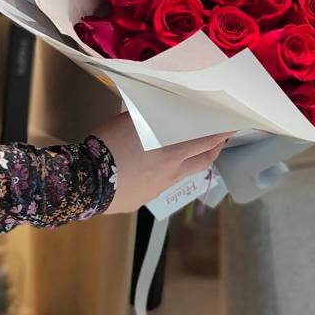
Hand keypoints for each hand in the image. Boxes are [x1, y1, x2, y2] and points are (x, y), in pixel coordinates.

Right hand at [94, 112, 231, 213]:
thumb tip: (157, 115)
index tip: (230, 129)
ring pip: (180, 174)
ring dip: (187, 162)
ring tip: (183, 152)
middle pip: (202, 162)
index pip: (206, 143)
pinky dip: (160, 174)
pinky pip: (157, 185)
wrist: (84, 182)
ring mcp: (157, 189)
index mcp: (172, 154)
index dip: (221, 136)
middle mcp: (170, 173)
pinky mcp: (141, 200)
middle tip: (218, 141)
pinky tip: (147, 168)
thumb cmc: (108, 146)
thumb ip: (149, 119)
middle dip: (214, 151)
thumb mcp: (130, 122)